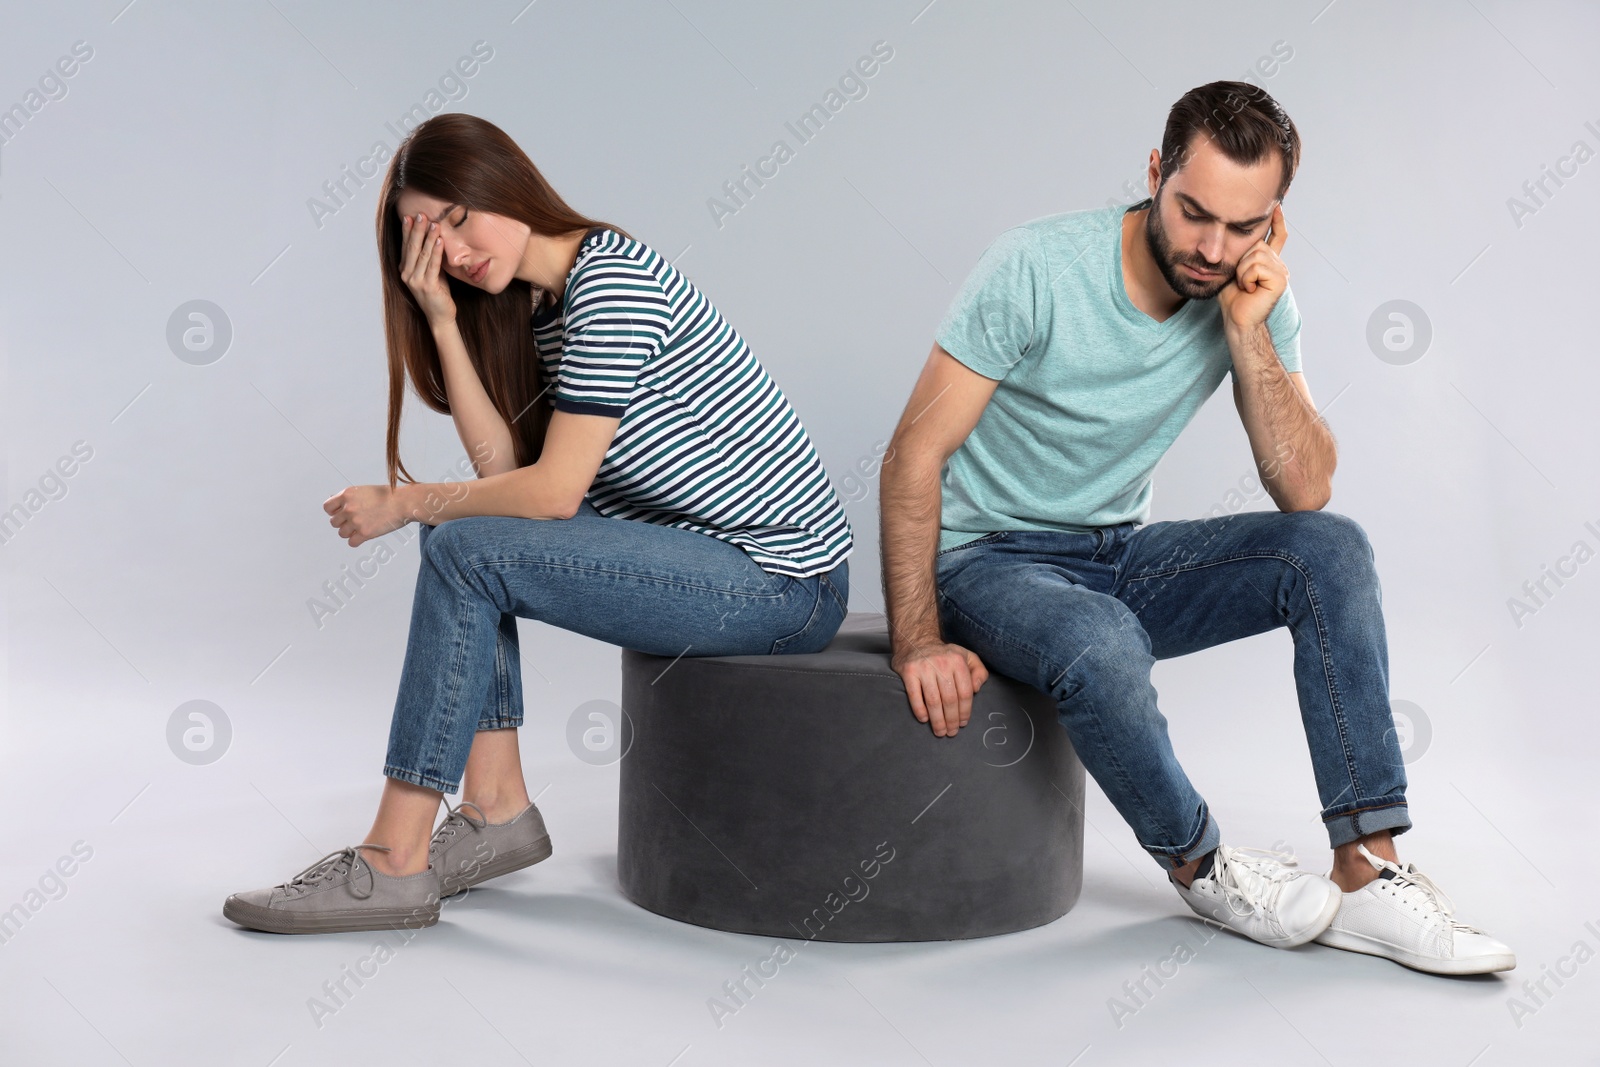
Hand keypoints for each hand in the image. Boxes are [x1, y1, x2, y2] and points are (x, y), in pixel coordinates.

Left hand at [323, 484, 412, 547]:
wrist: (404, 502)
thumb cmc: (388, 496)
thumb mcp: (364, 491)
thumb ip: (349, 499)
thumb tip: (336, 509)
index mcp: (347, 494)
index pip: (327, 508)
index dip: (334, 512)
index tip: (342, 513)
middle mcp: (349, 508)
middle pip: (334, 523)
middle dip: (344, 523)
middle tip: (357, 521)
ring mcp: (356, 521)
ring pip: (342, 533)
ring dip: (351, 532)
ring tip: (363, 527)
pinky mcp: (365, 533)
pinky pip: (352, 543)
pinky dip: (357, 541)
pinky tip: (366, 535)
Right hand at [399, 212, 456, 326]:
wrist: (440, 316)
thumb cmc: (438, 293)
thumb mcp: (432, 272)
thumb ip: (430, 258)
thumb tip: (435, 238)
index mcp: (405, 270)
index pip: (406, 246)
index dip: (407, 231)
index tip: (410, 216)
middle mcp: (407, 274)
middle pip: (412, 248)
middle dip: (417, 230)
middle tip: (421, 214)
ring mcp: (416, 281)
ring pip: (422, 255)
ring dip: (428, 238)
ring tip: (434, 224)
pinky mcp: (427, 287)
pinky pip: (432, 266)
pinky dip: (436, 252)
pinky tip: (439, 241)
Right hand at [891, 641, 989, 736]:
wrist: (916, 640)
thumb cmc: (945, 654)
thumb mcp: (967, 657)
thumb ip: (979, 672)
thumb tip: (976, 689)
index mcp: (958, 661)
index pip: (964, 692)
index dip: (965, 711)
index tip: (963, 723)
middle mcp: (941, 664)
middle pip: (949, 699)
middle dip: (952, 720)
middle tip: (951, 732)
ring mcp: (924, 668)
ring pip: (933, 701)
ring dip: (937, 720)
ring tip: (940, 732)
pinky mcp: (908, 672)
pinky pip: (915, 696)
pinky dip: (920, 710)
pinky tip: (924, 719)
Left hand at [1217, 202, 1287, 332]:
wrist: (1237, 318)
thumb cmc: (1231, 297)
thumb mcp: (1232, 268)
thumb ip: (1239, 251)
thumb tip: (1234, 231)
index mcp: (1269, 261)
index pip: (1278, 236)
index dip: (1278, 220)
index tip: (1277, 204)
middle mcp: (1278, 263)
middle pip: (1257, 242)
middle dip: (1240, 260)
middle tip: (1240, 280)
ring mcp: (1282, 271)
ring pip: (1255, 254)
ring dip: (1242, 271)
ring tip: (1245, 285)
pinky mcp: (1280, 279)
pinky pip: (1256, 267)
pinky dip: (1246, 278)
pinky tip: (1249, 290)